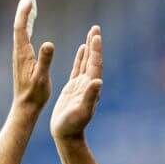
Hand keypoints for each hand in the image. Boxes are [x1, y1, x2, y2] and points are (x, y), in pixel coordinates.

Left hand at [12, 0, 54, 114]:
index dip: (25, 11)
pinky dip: (27, 26)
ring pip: (21, 30)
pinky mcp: (23, 60)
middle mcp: (19, 52)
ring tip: (30, 3)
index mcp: (23, 54)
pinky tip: (31, 24)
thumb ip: (45, 60)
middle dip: (24, 9)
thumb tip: (49, 43)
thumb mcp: (42, 78)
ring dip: (25, 16)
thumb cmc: (35, 95)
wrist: (25, 107)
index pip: (21, 27)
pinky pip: (24, 38)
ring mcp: (20, 56)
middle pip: (19, 25)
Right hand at [50, 25, 103, 140]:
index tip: (95, 35)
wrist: (66, 135)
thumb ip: (90, 96)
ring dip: (89, 48)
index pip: (94, 64)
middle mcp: (88, 84)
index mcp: (90, 87)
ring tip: (91, 33)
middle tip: (95, 28)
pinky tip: (82, 49)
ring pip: (87, 62)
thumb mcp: (81, 111)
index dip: (95, 50)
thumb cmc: (72, 125)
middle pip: (93, 59)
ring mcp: (81, 85)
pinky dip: (81, 58)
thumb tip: (98, 82)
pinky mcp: (74, 88)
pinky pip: (78, 69)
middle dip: (94, 44)